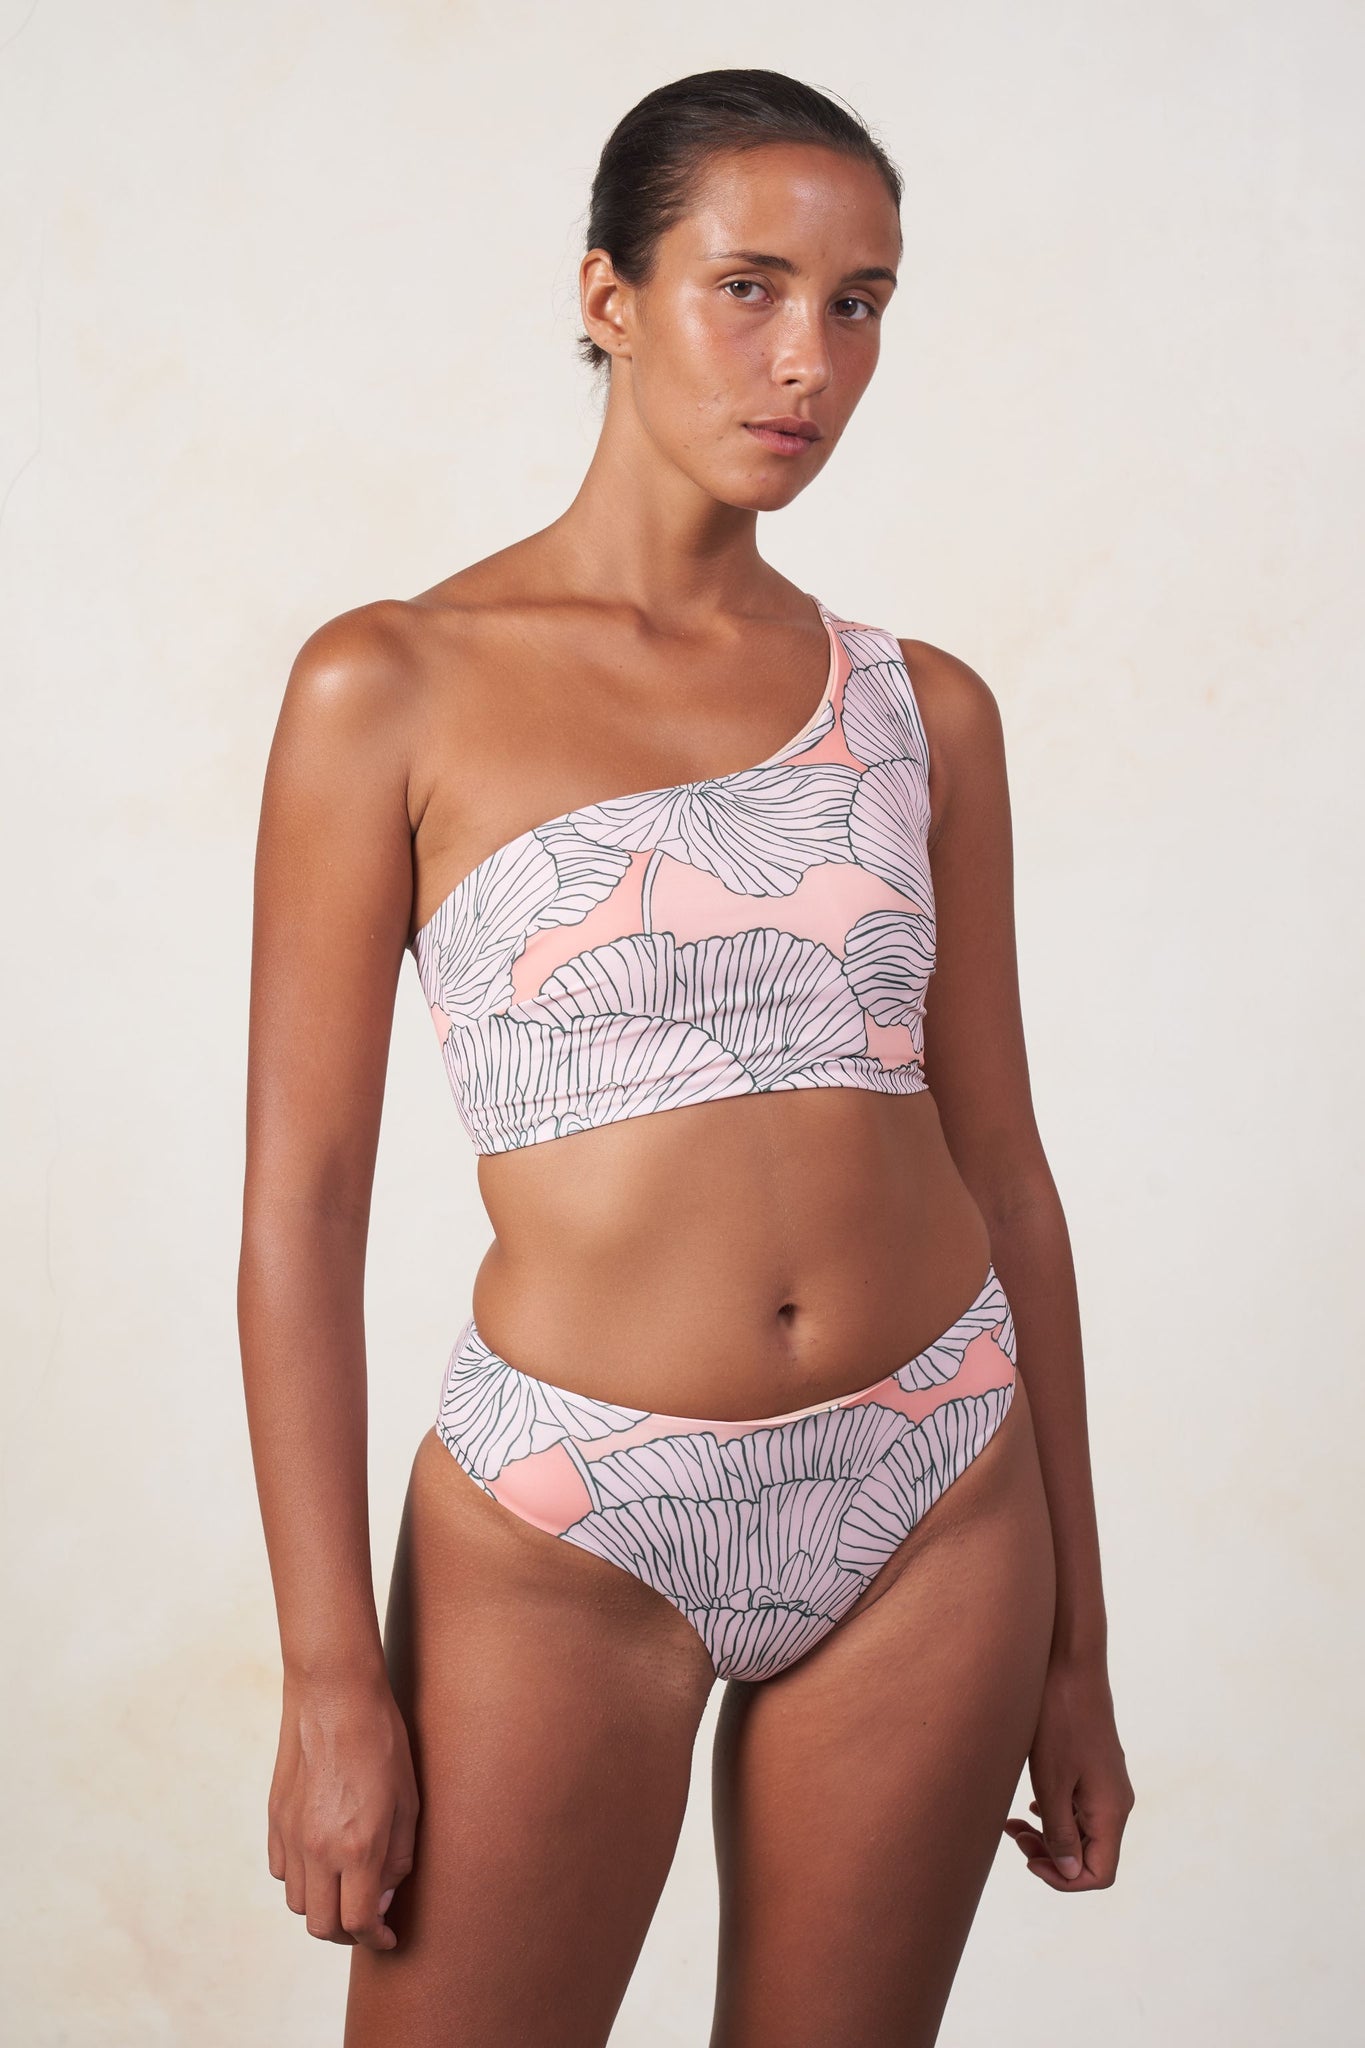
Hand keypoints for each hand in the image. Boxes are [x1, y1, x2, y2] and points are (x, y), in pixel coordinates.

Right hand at [268, 1666, 419, 1949]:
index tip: (388, 1939)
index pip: (358, 1923)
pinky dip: (301, 1878)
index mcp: (357, 1847)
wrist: (335, 1693)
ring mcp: (291, 1834)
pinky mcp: (275, 1817)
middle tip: (368, 1919)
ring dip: (323, 1906)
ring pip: (298, 1903)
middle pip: (322, 1925)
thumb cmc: (383, 1740)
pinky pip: (282, 1870)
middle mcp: (317, 1849)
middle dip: (348, 1933)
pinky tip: (322, 1859)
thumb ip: (397, 1859)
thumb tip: (381, 1900)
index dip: (376, 1939)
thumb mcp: (408, 1800)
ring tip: (346, 1888)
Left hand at [1003, 1647, 1133, 1890]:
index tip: (1029, 1862)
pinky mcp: (1095, 1768)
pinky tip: (1032, 1804)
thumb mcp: (1052, 1783)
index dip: (1065, 1880)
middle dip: (1052, 1857)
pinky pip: (1080, 1807)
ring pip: (1083, 1831)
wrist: (1070, 1667)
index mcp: (1111, 1810)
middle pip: (1091, 1855)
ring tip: (1014, 1823)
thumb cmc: (1058, 1723)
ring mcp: (1107, 1784)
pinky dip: (1055, 1814)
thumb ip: (1061, 1833)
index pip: (1101, 1873)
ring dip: (1049, 1836)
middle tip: (1014, 1838)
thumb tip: (1071, 1874)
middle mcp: (1117, 1802)